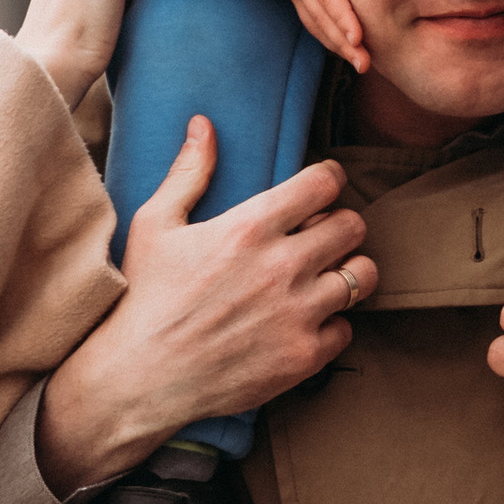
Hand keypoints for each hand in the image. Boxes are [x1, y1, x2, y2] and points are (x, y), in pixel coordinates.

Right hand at [36, 120, 372, 495]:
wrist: (139, 378)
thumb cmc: (144, 298)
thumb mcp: (155, 224)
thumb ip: (189, 172)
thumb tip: (204, 125)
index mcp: (250, 228)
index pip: (325, 183)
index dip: (327, 179)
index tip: (320, 188)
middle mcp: (283, 267)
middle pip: (353, 225)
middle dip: (339, 224)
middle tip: (320, 234)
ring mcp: (298, 315)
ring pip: (364, 276)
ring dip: (347, 271)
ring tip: (324, 275)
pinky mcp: (303, 356)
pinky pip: (347, 328)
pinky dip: (331, 324)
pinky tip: (304, 321)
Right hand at [230, 0, 367, 71]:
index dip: (341, 16)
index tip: (358, 38)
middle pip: (322, 16)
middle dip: (343, 43)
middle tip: (365, 66)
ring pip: (315, 21)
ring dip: (336, 44)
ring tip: (358, 63)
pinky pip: (308, 17)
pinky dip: (324, 34)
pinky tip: (337, 45)